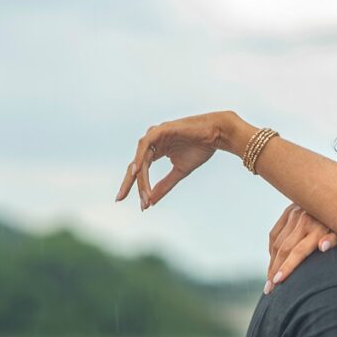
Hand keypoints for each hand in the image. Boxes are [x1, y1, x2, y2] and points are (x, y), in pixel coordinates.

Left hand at [115, 112, 229, 210]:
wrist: (216, 134)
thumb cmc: (200, 149)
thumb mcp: (179, 172)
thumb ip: (165, 185)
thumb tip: (150, 201)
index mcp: (156, 151)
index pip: (140, 171)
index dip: (138, 188)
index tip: (141, 206)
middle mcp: (151, 142)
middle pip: (135, 166)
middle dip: (129, 184)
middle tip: (120, 199)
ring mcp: (154, 135)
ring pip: (140, 159)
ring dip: (140, 178)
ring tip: (142, 195)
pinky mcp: (160, 130)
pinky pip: (145, 146)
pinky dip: (140, 158)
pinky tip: (137, 171)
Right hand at [265, 205, 336, 292]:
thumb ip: (335, 240)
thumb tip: (324, 247)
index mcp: (318, 228)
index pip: (298, 251)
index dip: (287, 267)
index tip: (278, 282)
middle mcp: (304, 220)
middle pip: (284, 250)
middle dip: (274, 271)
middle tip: (269, 289)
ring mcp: (294, 215)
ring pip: (277, 243)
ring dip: (271, 263)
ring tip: (268, 281)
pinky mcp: (289, 212)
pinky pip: (275, 234)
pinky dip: (272, 249)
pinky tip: (272, 262)